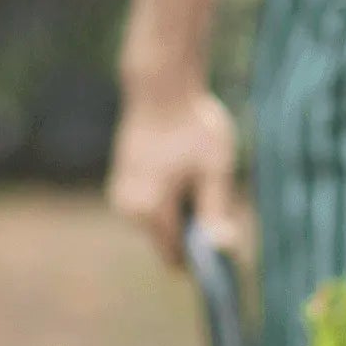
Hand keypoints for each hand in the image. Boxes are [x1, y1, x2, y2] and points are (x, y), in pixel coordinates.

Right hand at [108, 86, 249, 267]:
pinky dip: (167, 200)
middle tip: (211, 191)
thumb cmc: (194, 125)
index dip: (203, 257)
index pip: (177, 258)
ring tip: (192, 175)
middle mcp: (129, 209)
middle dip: (191, 231)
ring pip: (158, 225)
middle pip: (167, 242)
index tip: (225, 236)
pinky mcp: (120, 184)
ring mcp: (121, 197)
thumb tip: (224, 250)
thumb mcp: (214, 169)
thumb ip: (216, 212)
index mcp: (151, 209)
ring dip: (180, 213)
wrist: (161, 88)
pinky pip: (149, 208)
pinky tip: (178, 171)